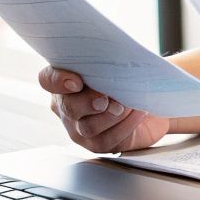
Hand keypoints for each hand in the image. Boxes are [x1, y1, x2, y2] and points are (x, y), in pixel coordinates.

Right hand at [37, 66, 171, 153]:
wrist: (151, 97)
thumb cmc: (130, 75)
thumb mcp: (120, 60)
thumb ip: (110, 57)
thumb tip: (114, 55)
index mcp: (65, 79)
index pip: (48, 79)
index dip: (58, 81)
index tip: (77, 82)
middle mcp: (67, 105)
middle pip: (68, 107)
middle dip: (89, 102)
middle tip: (107, 98)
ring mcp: (79, 127)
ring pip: (87, 127)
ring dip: (112, 114)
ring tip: (129, 104)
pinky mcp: (96, 144)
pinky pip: (106, 139)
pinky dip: (125, 126)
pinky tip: (137, 113)